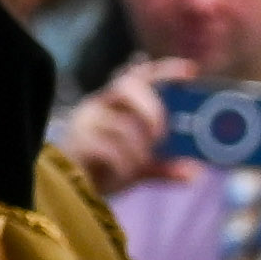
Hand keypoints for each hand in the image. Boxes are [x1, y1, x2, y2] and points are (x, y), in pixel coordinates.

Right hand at [55, 65, 181, 193]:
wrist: (65, 190)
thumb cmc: (100, 169)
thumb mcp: (137, 164)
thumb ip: (164, 167)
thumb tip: (195, 173)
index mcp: (113, 103)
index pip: (139, 76)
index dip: (166, 70)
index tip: (192, 71)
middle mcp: (99, 104)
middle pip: (127, 85)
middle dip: (151, 108)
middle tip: (161, 135)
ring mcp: (87, 121)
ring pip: (124, 126)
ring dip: (138, 151)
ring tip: (136, 167)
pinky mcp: (79, 141)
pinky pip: (111, 149)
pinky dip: (124, 165)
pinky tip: (121, 174)